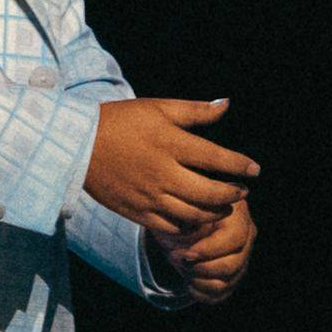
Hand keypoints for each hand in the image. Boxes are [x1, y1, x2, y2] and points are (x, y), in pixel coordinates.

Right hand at [87, 96, 258, 236]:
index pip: (216, 158)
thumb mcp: (158, 107)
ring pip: (193, 214)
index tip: (255, 170)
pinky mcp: (136, 211)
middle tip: (241, 193)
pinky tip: (196, 218)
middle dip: (232, 195)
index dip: (240, 165)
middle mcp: (162, 173)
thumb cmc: (121, 121)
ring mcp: (149, 196)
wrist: (76, 145)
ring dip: (215, 213)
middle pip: (209, 193)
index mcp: (170, 144)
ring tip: (224, 207)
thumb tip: (226, 104)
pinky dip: (188, 225)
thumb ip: (195, 111)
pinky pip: (170, 226)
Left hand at [149, 193, 255, 307]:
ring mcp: (242, 259)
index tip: (187, 254)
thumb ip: (190, 221)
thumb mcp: (181, 212)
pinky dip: (201, 292)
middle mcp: (246, 238)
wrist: (175, 224)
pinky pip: (220, 295)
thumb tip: (191, 238)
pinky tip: (189, 281)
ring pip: (226, 283)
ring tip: (183, 267)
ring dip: (198, 280)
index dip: (210, 250)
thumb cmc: (179, 214)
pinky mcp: (232, 277)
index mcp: (238, 216)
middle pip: (233, 265)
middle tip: (178, 258)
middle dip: (200, 267)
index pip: (235, 238)